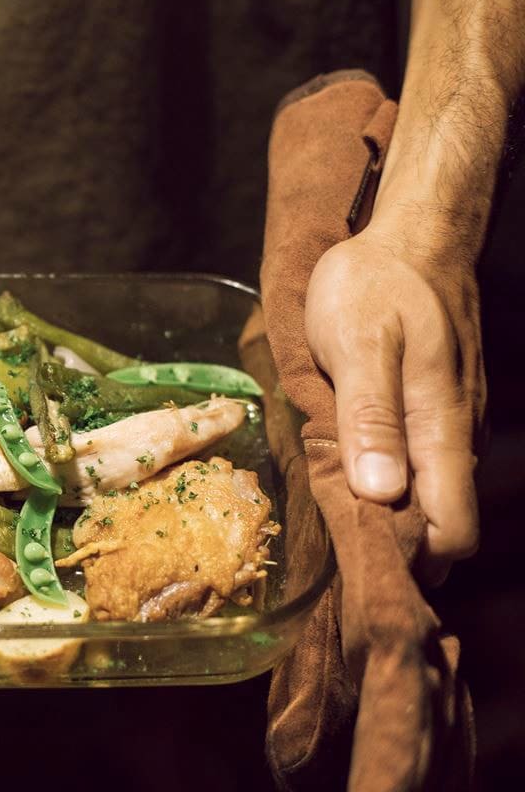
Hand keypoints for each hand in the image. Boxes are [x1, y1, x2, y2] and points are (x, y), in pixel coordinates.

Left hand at [305, 221, 482, 582]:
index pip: (452, 528)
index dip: (417, 561)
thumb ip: (370, 419)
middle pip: (445, 520)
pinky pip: (428, 463)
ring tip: (346, 520)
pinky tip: (362, 478)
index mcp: (439, 426)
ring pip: (436, 493)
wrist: (414, 234)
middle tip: (345, 551)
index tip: (366, 568)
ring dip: (398, 515)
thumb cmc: (376, 285)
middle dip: (405, 548)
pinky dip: (400, 482)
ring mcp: (454, 419)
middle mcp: (457, 432)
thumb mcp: (357, 344)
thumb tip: (382, 494)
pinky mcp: (442, 406)